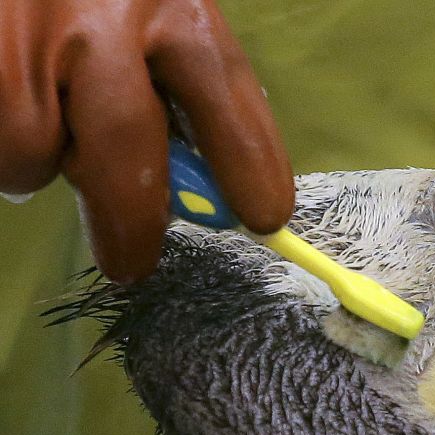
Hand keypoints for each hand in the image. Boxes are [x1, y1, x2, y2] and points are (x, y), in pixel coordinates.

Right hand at [0, 0, 293, 284]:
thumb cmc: (97, 3)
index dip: (248, 165)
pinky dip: (10, 151)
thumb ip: (175, 98)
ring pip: (35, 147)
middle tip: (132, 263)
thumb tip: (197, 198)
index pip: (227, 96)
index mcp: (174, 8)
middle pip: (126, 139)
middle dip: (132, 217)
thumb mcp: (153, 28)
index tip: (264, 218)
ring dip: (42, 164)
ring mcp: (31, 30)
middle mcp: (106, 14)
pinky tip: (16, 107)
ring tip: (47, 130)